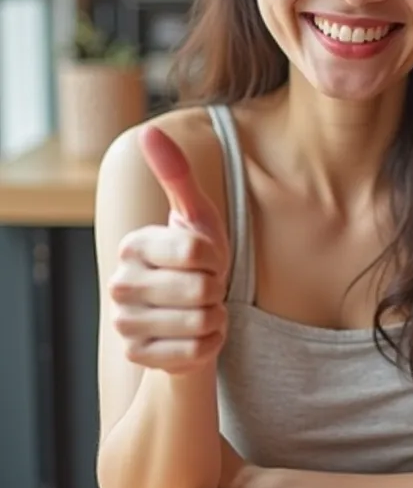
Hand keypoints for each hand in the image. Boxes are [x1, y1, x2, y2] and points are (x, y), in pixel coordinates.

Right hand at [108, 125, 229, 374]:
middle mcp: (120, 284)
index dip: (217, 258)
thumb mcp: (195, 216)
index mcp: (132, 245)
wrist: (189, 318)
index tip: (206, 260)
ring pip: (201, 322)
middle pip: (202, 289)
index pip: (199, 252)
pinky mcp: (138, 356)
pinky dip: (210, 343)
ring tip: (200, 310)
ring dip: (215, 317)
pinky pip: (197, 352)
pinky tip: (196, 334)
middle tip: (204, 288)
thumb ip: (176, 174)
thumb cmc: (196, 262)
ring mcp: (124, 323)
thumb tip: (149, 131)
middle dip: (216, 289)